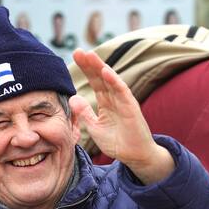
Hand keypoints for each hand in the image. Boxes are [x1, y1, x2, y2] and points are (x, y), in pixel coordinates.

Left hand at [69, 49, 173, 183]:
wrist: (134, 156)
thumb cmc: (117, 142)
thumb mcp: (95, 128)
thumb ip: (84, 113)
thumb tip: (73, 98)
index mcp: (106, 102)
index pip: (94, 81)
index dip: (85, 69)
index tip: (74, 56)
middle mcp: (115, 98)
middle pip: (101, 77)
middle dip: (90, 64)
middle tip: (78, 51)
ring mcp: (123, 101)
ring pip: (111, 80)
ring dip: (100, 67)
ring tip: (90, 55)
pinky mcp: (131, 107)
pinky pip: (122, 91)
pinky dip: (114, 81)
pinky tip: (106, 71)